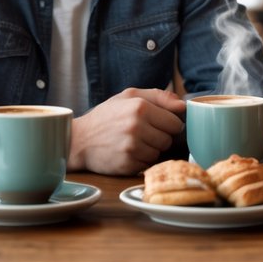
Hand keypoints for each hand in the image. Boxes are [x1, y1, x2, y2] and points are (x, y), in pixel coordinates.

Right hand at [69, 88, 185, 174]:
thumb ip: (158, 96)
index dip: (168, 124)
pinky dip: (140, 160)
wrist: (79, 139)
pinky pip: (147, 165)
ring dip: (149, 149)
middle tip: (142, 133)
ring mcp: (132, 147)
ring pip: (158, 153)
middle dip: (158, 137)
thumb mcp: (129, 96)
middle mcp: (137, 127)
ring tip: (132, 142)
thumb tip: (182, 105)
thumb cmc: (106, 115)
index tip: (156, 123)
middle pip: (168, 139)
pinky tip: (126, 152)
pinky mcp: (127, 164)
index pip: (175, 122)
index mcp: (141, 107)